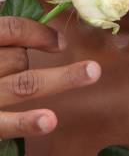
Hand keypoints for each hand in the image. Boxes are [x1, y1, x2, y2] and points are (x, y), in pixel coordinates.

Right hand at [0, 16, 100, 139]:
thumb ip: (3, 40)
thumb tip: (44, 40)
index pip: (11, 30)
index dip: (38, 33)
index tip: (61, 43)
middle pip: (18, 59)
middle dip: (47, 63)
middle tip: (92, 67)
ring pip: (23, 85)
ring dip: (60, 79)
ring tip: (92, 73)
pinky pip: (4, 124)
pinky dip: (27, 123)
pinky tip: (50, 120)